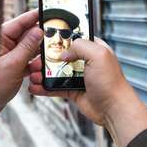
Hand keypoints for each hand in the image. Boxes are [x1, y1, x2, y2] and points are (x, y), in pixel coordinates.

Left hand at [0, 10, 42, 115]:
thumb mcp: (13, 65)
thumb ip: (27, 47)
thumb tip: (38, 31)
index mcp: (0, 38)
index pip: (20, 22)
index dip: (35, 16)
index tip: (48, 12)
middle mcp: (4, 45)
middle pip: (27, 35)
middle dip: (40, 40)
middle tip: (53, 40)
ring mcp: (9, 56)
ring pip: (30, 49)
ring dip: (38, 55)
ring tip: (43, 62)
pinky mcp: (13, 67)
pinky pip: (28, 61)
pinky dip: (34, 65)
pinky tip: (39, 70)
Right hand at [29, 37, 146, 146]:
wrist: (114, 109)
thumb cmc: (111, 82)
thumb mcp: (98, 55)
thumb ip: (80, 46)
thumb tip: (64, 53)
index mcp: (93, 48)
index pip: (74, 37)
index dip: (60, 37)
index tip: (45, 38)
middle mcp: (85, 61)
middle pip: (61, 54)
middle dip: (46, 57)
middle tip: (34, 60)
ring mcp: (78, 76)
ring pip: (56, 71)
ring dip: (43, 73)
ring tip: (33, 75)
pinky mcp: (73, 90)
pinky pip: (55, 87)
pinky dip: (45, 88)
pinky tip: (36, 87)